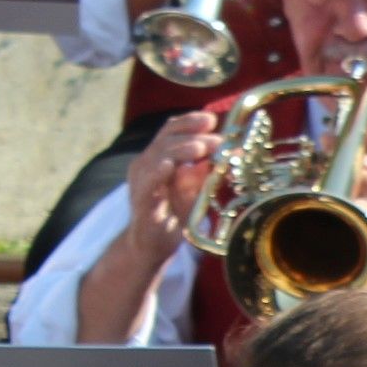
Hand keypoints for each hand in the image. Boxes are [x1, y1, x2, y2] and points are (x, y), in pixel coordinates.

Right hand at [123, 111, 227, 256]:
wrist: (151, 246)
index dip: (190, 122)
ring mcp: (141, 180)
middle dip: (192, 135)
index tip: (212, 120)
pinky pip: (147, 182)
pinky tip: (169, 166)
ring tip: (200, 147)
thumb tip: (225, 155)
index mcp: (159, 158)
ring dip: (181, 149)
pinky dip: (158, 172)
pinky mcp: (140, 199)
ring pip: (158, 155)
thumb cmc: (172, 216)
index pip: (171, 130)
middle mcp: (147, 164)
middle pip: (166, 138)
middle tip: (215, 138)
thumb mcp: (194, 192)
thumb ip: (204, 174)